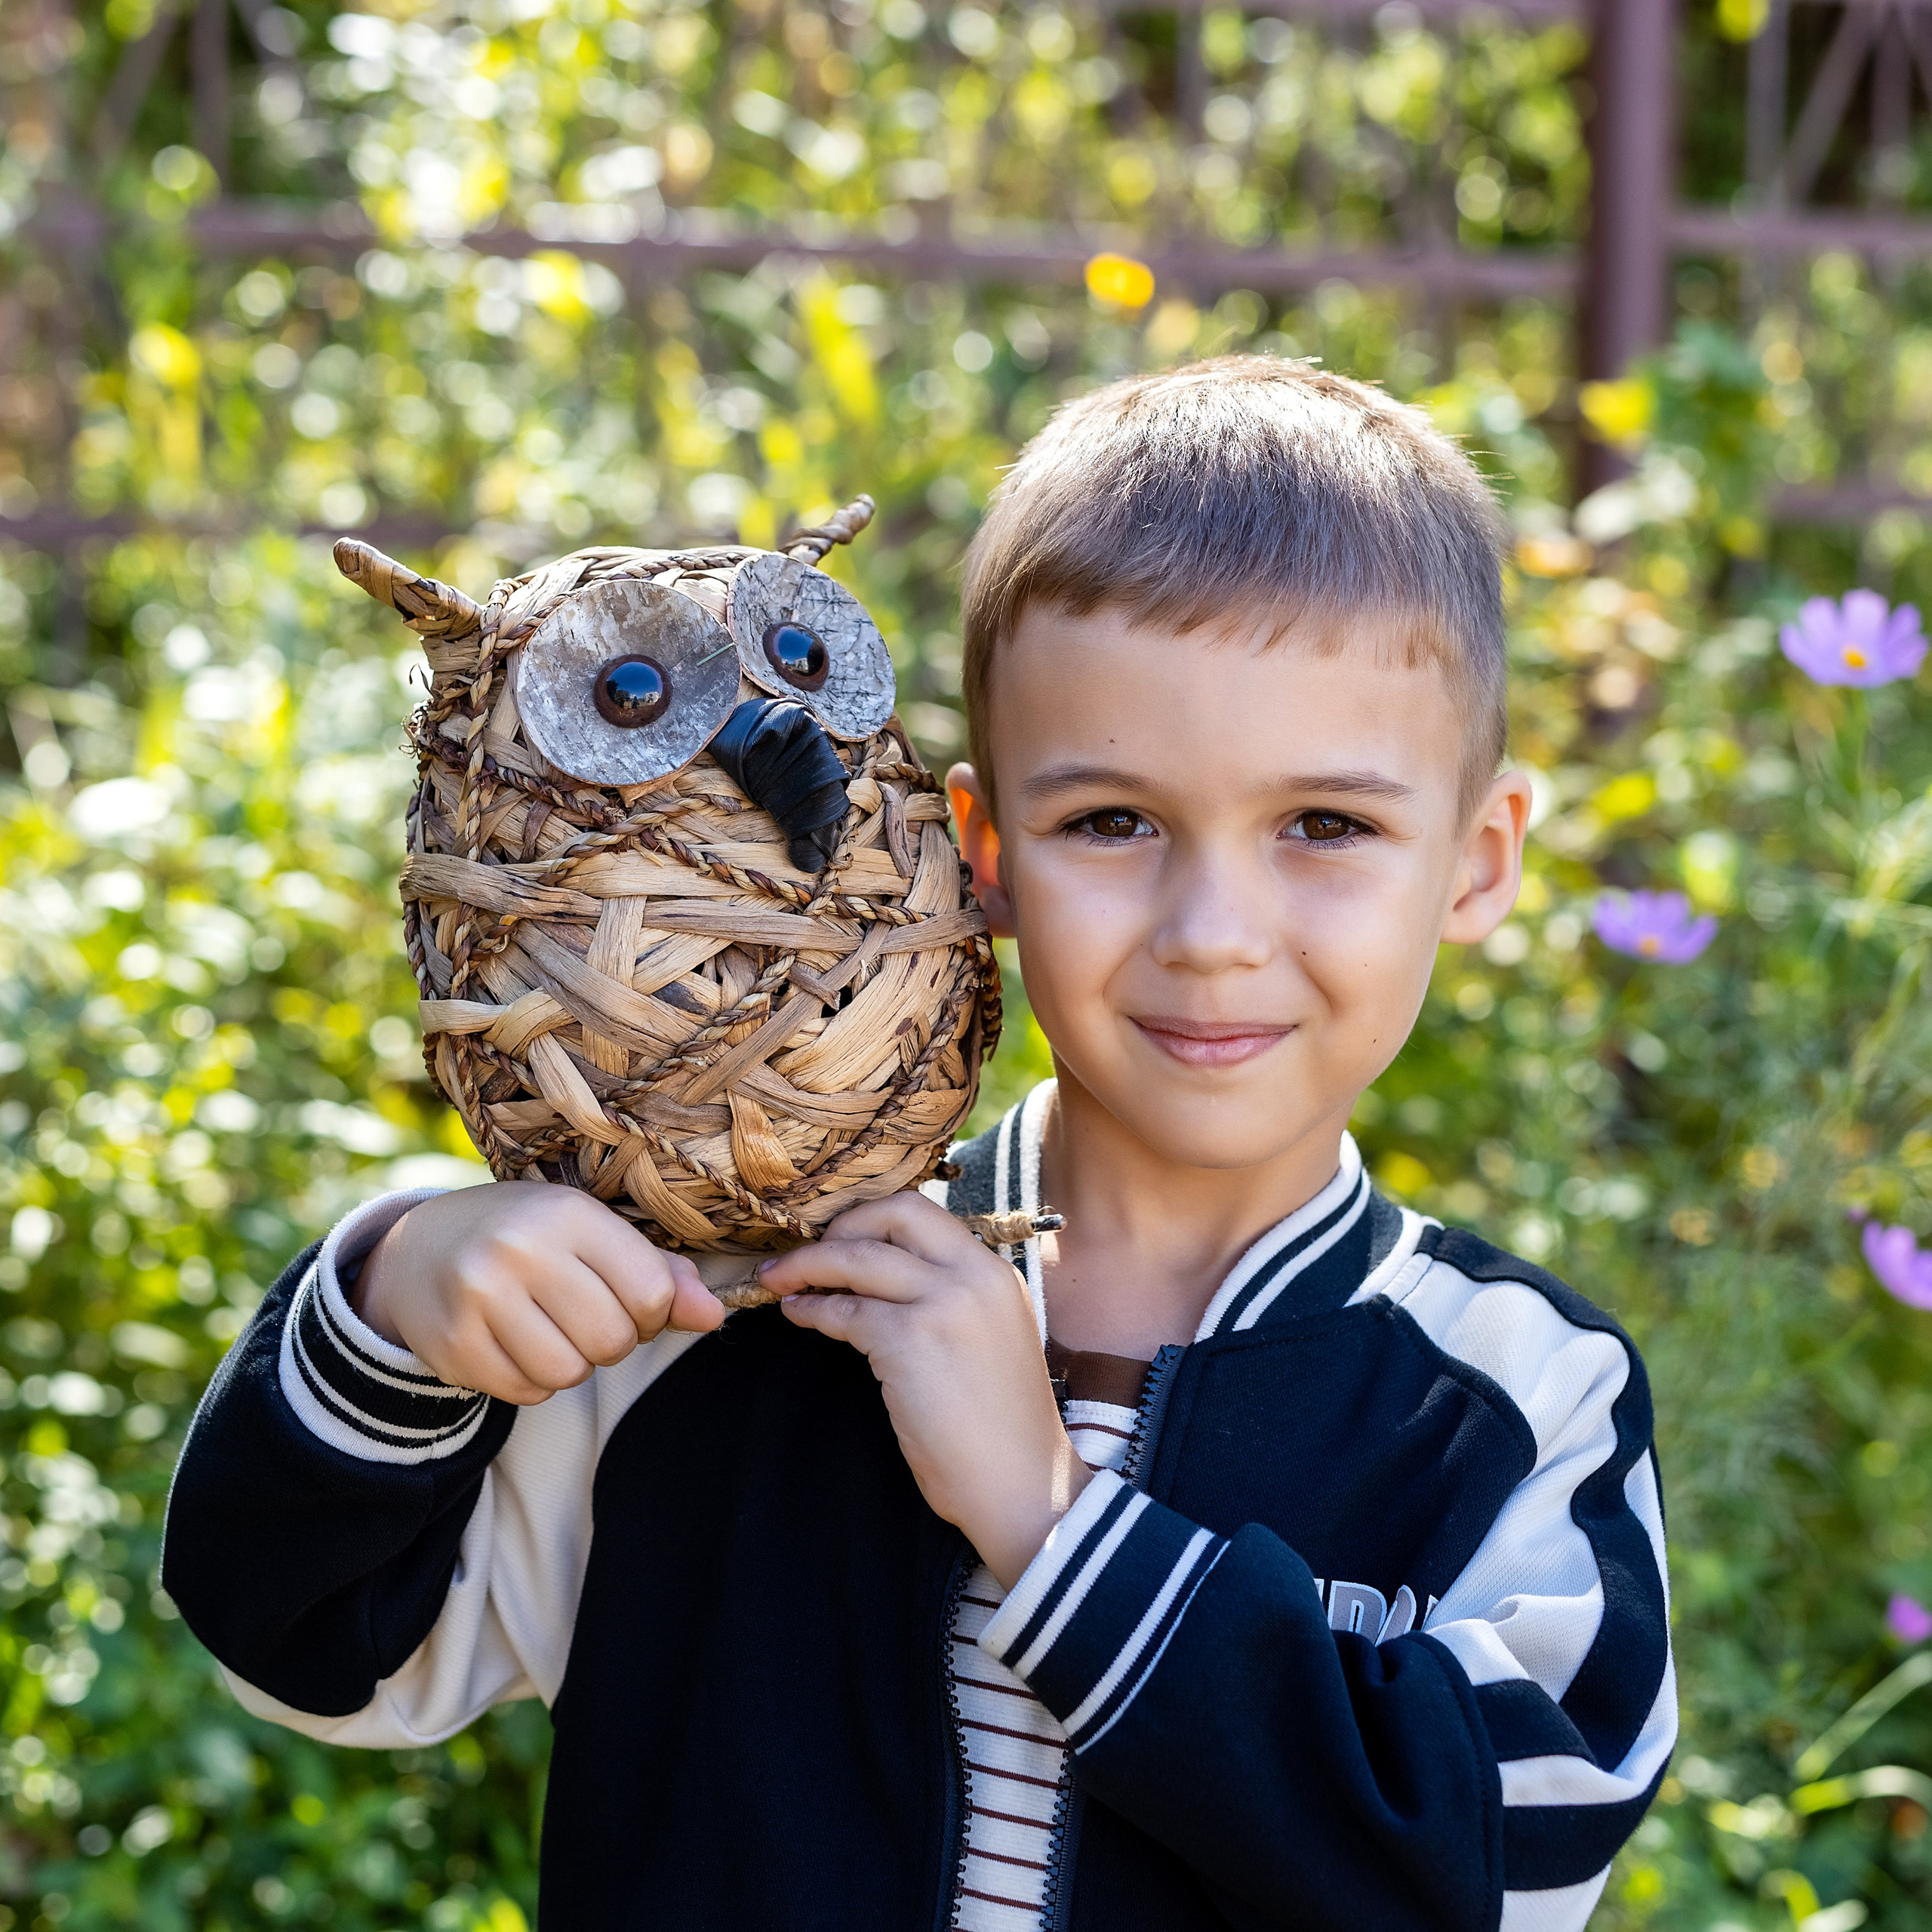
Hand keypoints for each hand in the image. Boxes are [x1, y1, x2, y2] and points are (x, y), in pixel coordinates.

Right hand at [353, 1182, 723, 1404]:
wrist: (418, 1247)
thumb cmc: (528, 1238)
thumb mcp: (593, 1234)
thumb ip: (661, 1273)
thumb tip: (713, 1316)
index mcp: (568, 1214)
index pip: (651, 1290)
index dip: (654, 1311)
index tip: (629, 1301)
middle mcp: (520, 1249)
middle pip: (612, 1338)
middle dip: (613, 1341)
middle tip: (584, 1318)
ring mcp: (479, 1297)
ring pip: (569, 1372)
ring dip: (573, 1364)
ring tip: (551, 1330)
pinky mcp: (452, 1343)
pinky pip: (526, 1392)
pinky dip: (534, 1381)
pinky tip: (517, 1345)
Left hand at [759, 1195, 1089, 1589]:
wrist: (1023, 1484)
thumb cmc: (1001, 1428)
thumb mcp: (990, 1339)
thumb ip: (951, 1301)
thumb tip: (881, 1281)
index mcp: (994, 1273)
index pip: (924, 1212)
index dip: (870, 1219)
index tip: (839, 1239)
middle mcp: (974, 1275)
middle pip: (893, 1214)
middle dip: (839, 1226)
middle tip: (805, 1254)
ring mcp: (944, 1303)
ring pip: (858, 1257)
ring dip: (807, 1265)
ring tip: (777, 1280)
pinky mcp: (912, 1341)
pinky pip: (846, 1311)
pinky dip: (813, 1309)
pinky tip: (799, 1316)